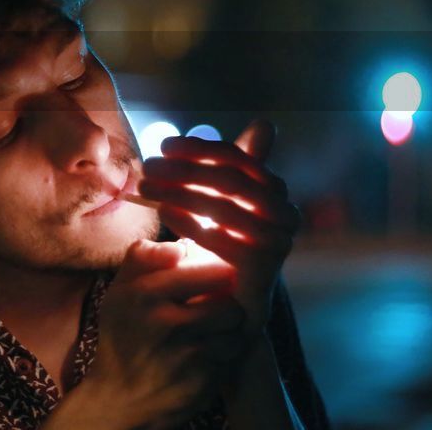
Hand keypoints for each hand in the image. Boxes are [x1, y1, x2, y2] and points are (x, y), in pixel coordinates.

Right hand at [47, 239, 246, 429]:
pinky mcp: (201, 383)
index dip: (220, 275)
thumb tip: (180, 246)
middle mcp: (167, 323)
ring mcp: (186, 356)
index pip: (213, 272)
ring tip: (211, 334)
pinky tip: (205, 358)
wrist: (117, 399)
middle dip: (226, 306)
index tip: (216, 280)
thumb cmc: (123, 337)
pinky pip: (232, 359)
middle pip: (230, 304)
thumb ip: (144, 258)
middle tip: (216, 309)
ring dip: (228, 333)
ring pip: (235, 332)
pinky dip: (223, 357)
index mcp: (146, 293)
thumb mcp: (120, 292)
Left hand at [139, 119, 300, 330]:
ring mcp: (279, 243)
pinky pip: (225, 240)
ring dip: (180, 192)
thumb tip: (265, 125)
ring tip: (145, 187)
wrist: (226, 306)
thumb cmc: (219, 248)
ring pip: (225, 206)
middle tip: (147, 166)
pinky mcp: (265, 270)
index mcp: (276, 192)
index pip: (237, 159)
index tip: (164, 145)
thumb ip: (233, 168)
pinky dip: (192, 222)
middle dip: (185, 170)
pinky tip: (164, 211)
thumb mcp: (223, 203)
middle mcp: (286, 214)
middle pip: (230, 180)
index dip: (201, 149)